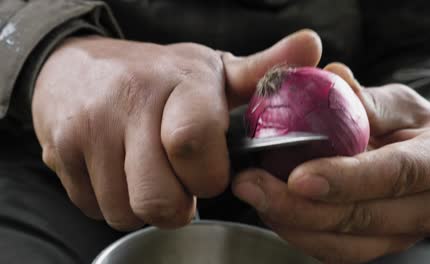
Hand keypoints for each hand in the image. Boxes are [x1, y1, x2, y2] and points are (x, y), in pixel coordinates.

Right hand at [32, 30, 321, 230]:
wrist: (78, 69)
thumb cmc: (156, 76)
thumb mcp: (212, 71)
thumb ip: (263, 69)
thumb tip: (311, 47)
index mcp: (178, 83)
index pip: (193, 144)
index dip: (207, 175)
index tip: (208, 171)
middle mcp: (129, 101)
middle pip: (159, 198)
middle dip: (178, 204)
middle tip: (178, 180)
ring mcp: (89, 128)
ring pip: (125, 211)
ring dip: (144, 204)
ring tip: (149, 173)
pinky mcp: (60, 152)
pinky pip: (93, 207)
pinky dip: (112, 201)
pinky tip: (120, 172)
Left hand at [232, 63, 429, 262]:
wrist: (428, 162)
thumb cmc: (412, 127)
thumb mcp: (398, 102)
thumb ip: (365, 98)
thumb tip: (331, 78)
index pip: (395, 174)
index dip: (345, 178)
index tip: (297, 177)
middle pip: (363, 217)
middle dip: (300, 207)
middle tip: (252, 185)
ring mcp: (405, 234)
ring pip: (344, 244)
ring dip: (291, 223)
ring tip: (252, 196)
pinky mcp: (380, 246)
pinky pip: (336, 250)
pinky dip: (299, 233)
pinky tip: (270, 210)